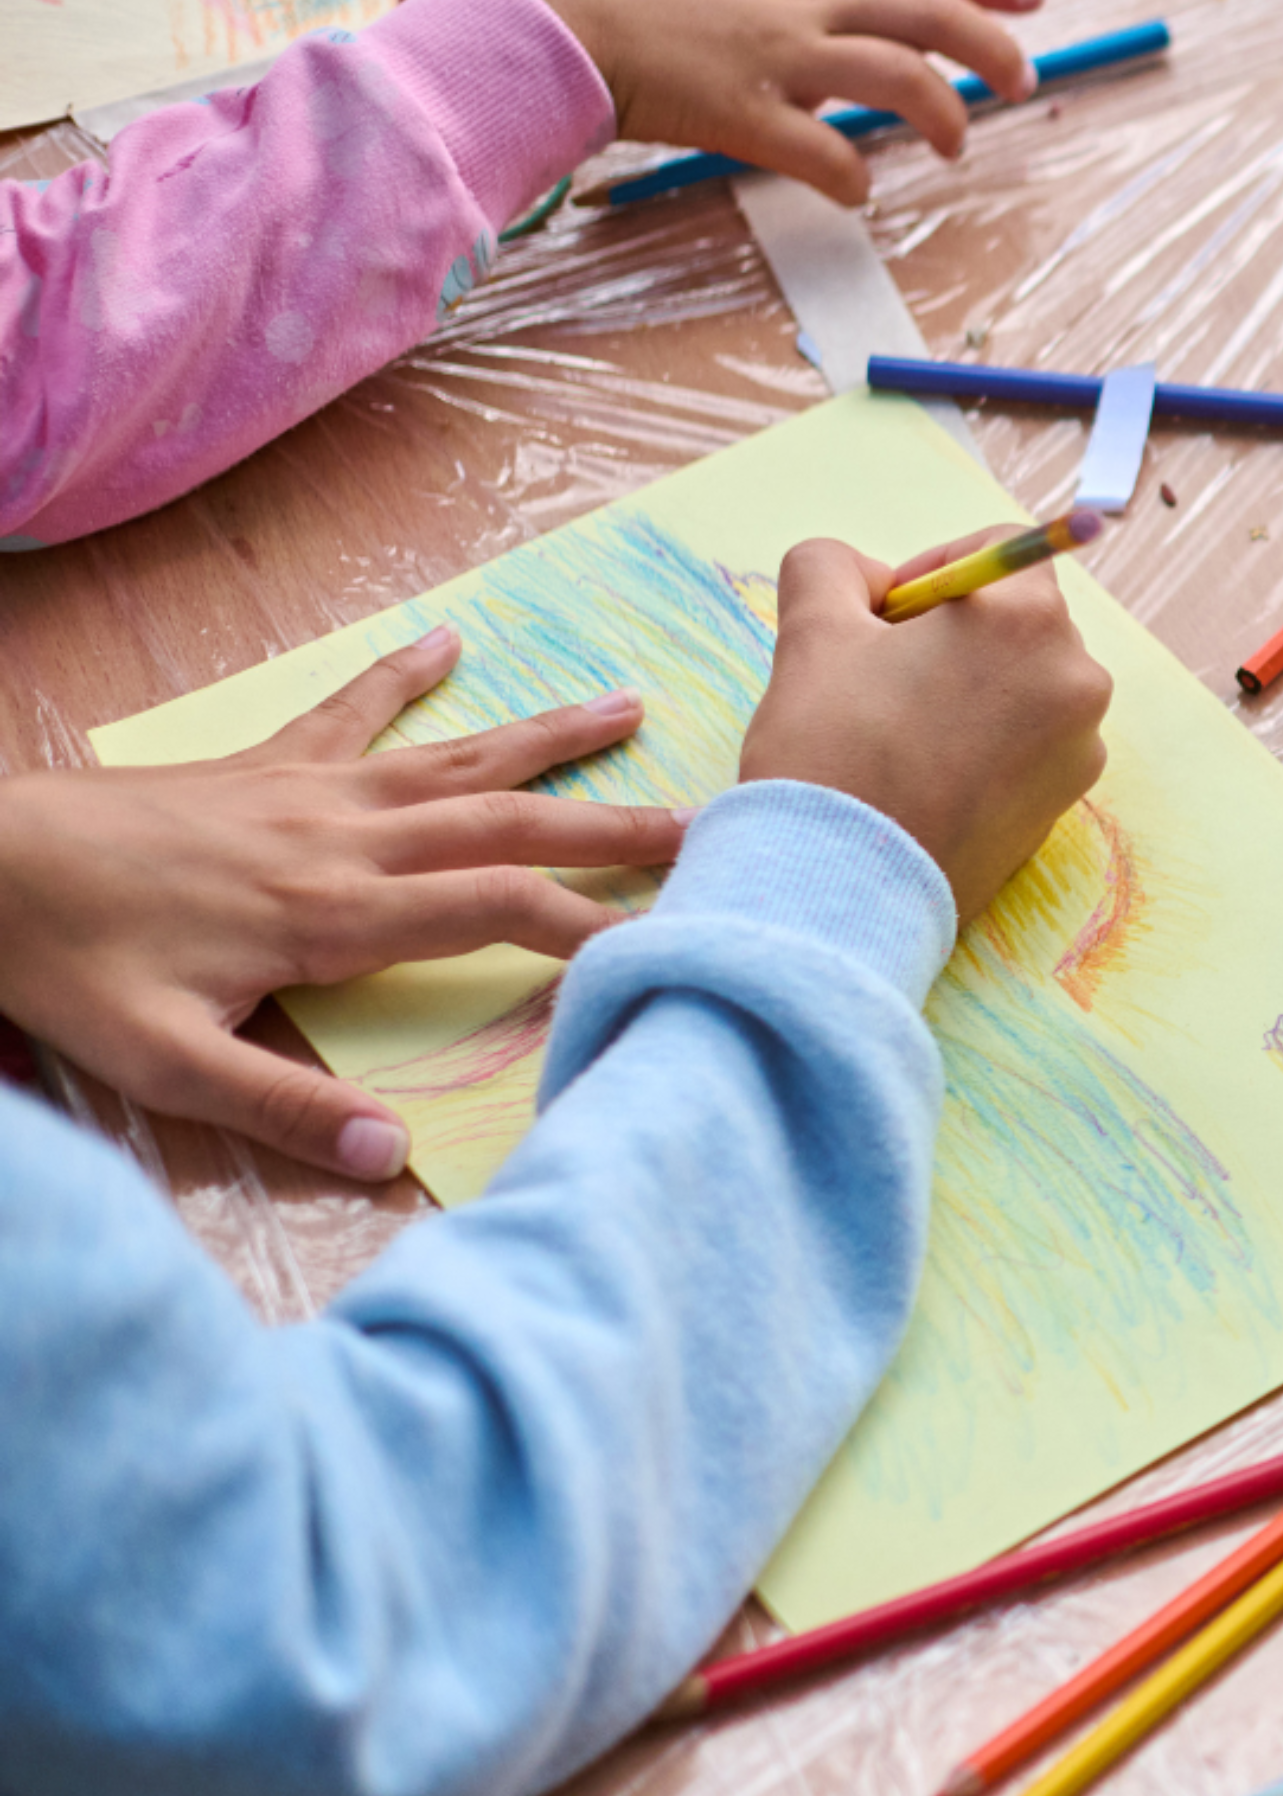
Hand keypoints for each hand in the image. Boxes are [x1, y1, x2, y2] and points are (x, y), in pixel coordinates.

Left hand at [0, 628, 687, 1181]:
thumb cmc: (67, 966)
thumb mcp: (162, 1064)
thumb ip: (281, 1109)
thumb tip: (392, 1153)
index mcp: (335, 915)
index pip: (494, 914)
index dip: (586, 927)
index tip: (667, 937)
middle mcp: (345, 838)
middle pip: (505, 825)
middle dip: (609, 826)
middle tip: (702, 821)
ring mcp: (309, 790)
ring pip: (455, 758)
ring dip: (548, 737)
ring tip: (632, 709)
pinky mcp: (265, 765)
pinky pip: (350, 711)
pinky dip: (403, 675)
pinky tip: (450, 642)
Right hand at [503, 0, 1043, 205]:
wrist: (561, 16)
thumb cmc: (639, 4)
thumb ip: (793, 6)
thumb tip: (839, 43)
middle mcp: (799, 4)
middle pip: (924, 11)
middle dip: (989, 43)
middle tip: (1024, 80)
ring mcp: (773, 54)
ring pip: (892, 73)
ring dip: (941, 111)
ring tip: (957, 146)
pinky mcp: (738, 110)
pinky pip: (816, 150)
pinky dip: (850, 175)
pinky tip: (858, 192)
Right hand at [740, 533, 1111, 925]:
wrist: (842, 892)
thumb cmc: (830, 752)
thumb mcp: (813, 630)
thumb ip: (833, 568)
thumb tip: (864, 577)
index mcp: (1030, 621)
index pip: (999, 550)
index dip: (932, 568)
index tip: (884, 615)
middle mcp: (1076, 682)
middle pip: (1017, 620)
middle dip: (953, 632)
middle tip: (882, 674)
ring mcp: (1077, 752)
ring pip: (1022, 685)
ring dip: (968, 688)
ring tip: (899, 732)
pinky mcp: (1062, 808)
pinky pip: (1027, 747)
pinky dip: (984, 745)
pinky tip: (923, 776)